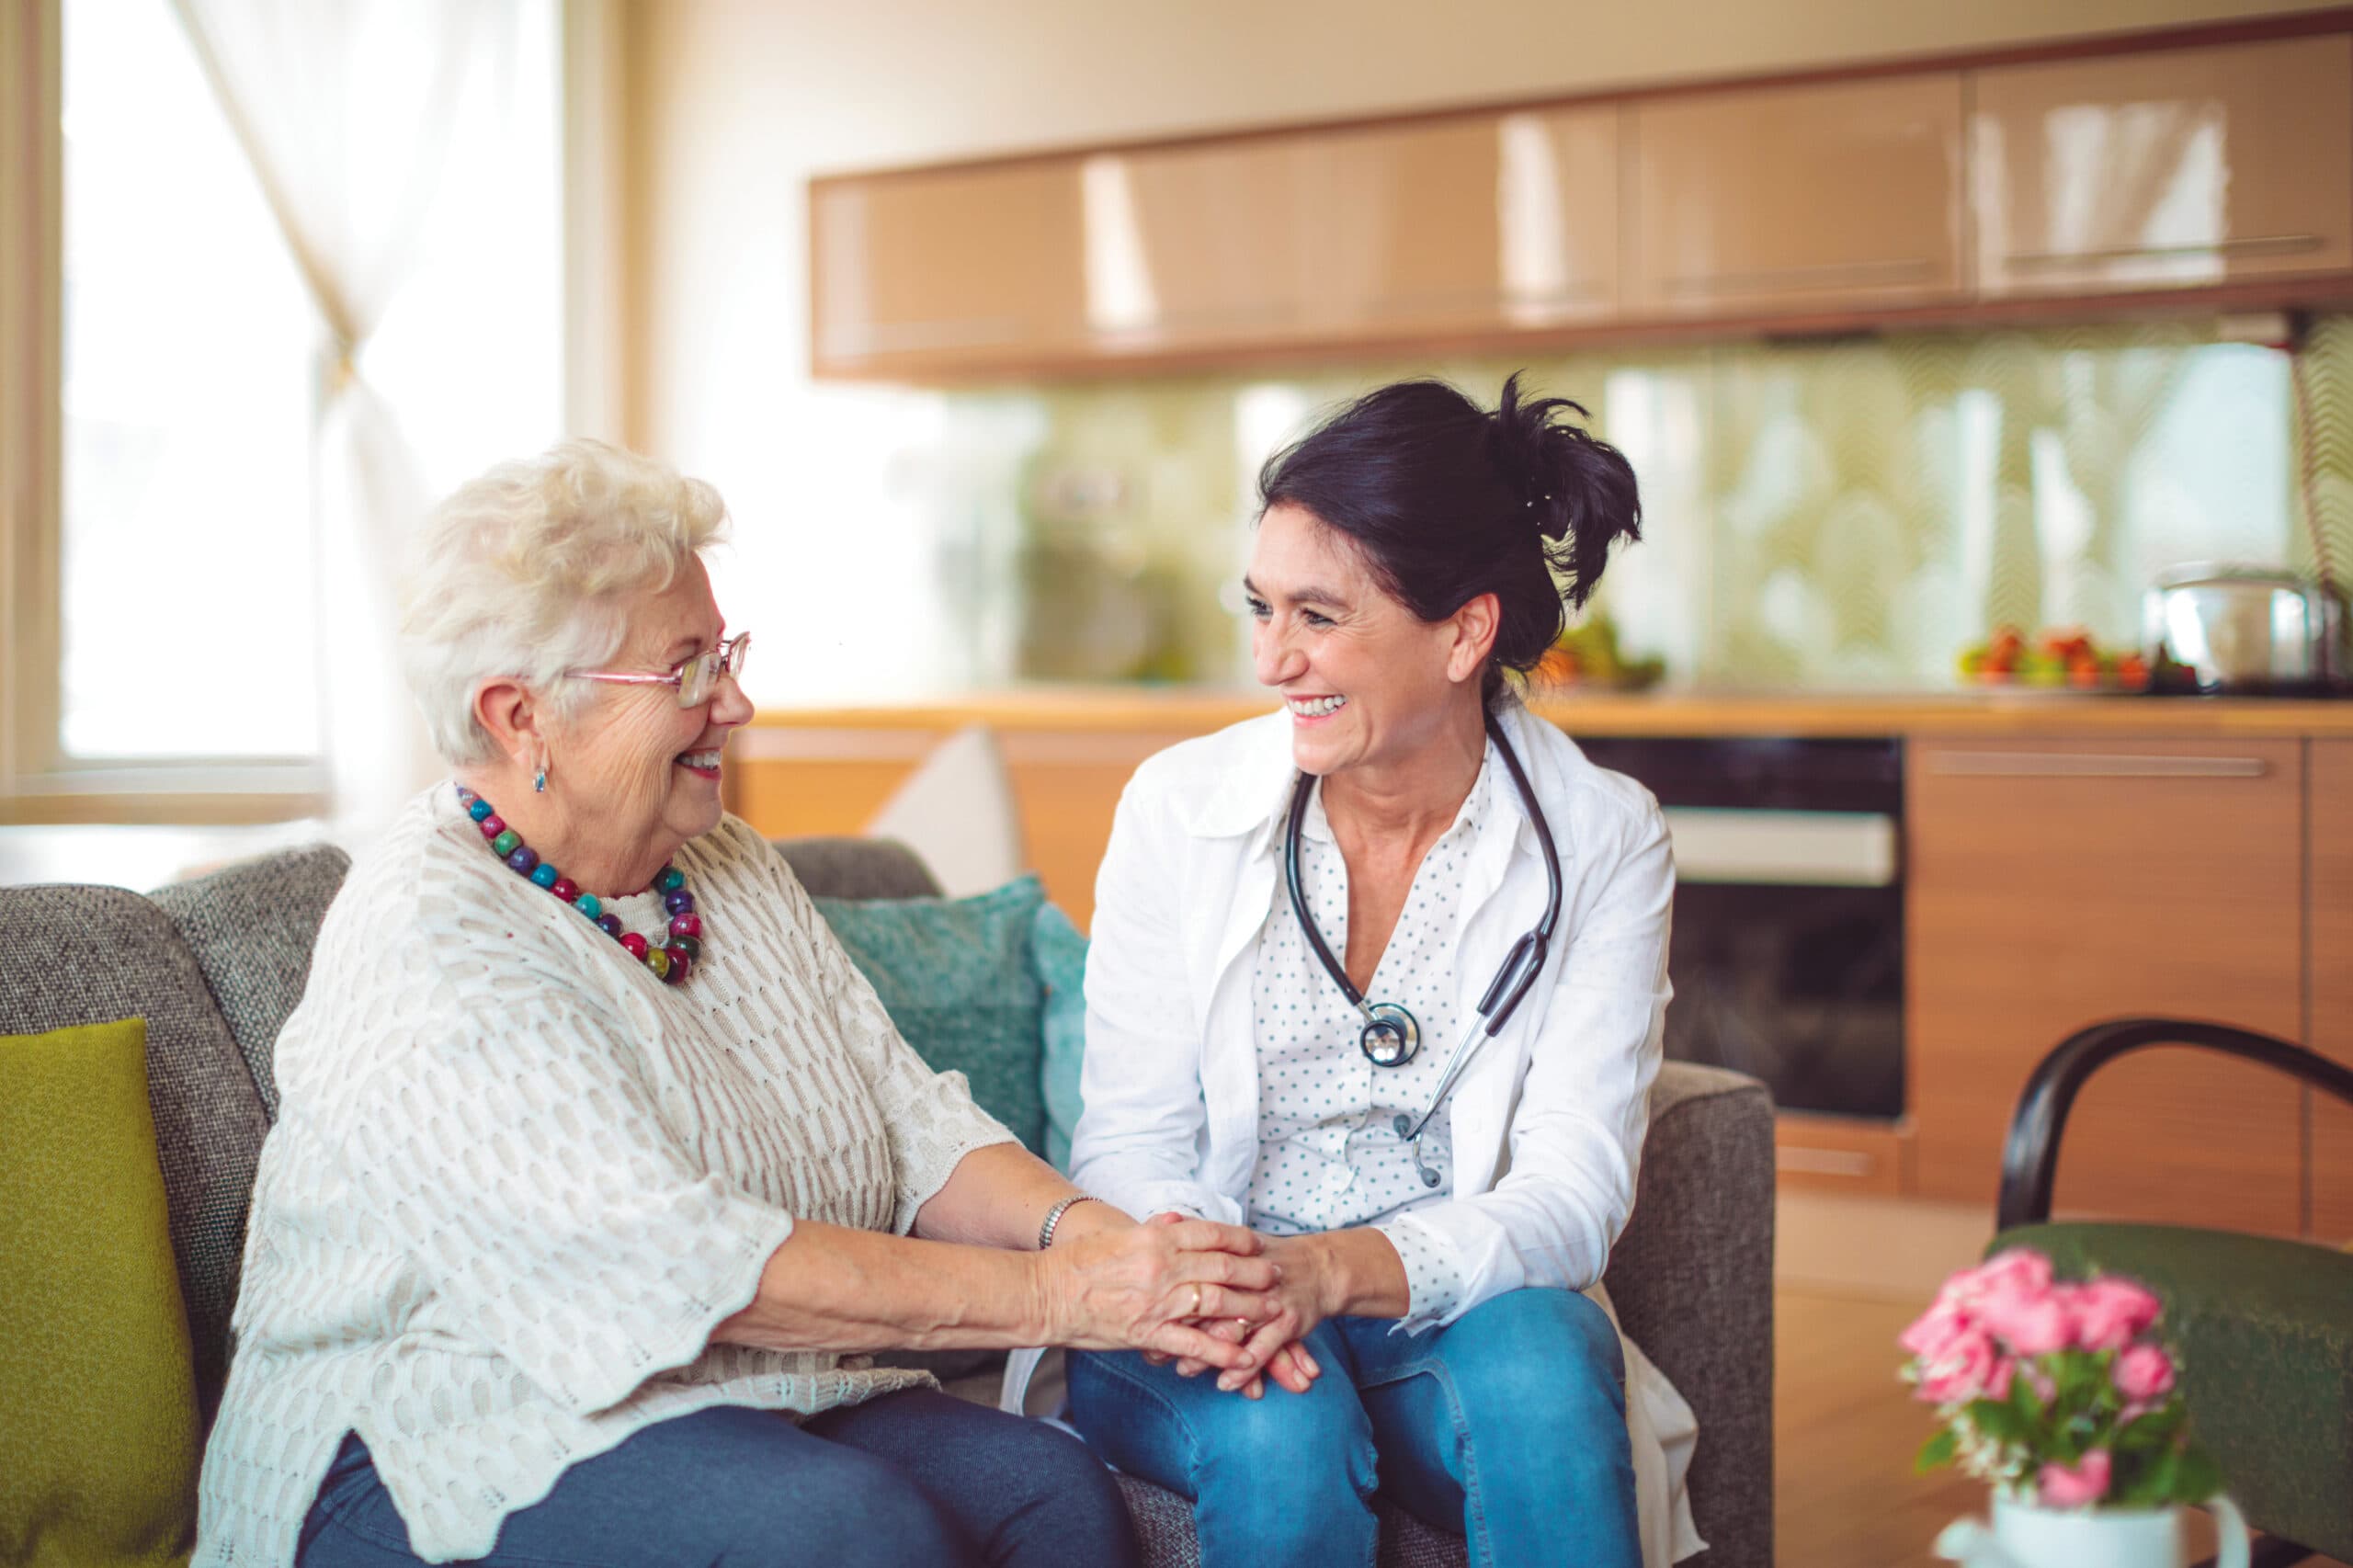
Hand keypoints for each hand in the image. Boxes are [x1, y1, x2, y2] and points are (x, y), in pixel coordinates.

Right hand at [1037, 1214, 1283, 1372]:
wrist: (1044, 1294)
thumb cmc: (1076, 1263)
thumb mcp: (1118, 1235)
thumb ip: (1152, 1230)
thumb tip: (1179, 1220)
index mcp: (1155, 1238)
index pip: (1210, 1235)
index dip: (1241, 1240)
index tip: (1259, 1245)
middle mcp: (1161, 1266)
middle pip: (1223, 1267)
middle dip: (1256, 1273)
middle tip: (1278, 1277)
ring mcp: (1156, 1301)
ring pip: (1216, 1303)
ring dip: (1250, 1308)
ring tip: (1273, 1313)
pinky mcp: (1147, 1333)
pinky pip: (1193, 1345)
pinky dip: (1221, 1352)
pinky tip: (1243, 1359)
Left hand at [1139, 1216, 1322, 1397]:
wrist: (1319, 1268)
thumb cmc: (1266, 1258)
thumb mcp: (1232, 1240)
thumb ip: (1198, 1233)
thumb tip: (1162, 1220)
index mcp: (1230, 1253)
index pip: (1190, 1271)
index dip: (1163, 1295)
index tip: (1141, 1316)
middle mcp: (1247, 1274)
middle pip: (1206, 1303)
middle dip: (1179, 1330)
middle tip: (1155, 1354)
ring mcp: (1269, 1297)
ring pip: (1232, 1330)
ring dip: (1208, 1356)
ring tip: (1185, 1370)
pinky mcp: (1289, 1319)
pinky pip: (1263, 1350)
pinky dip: (1243, 1370)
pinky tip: (1225, 1383)